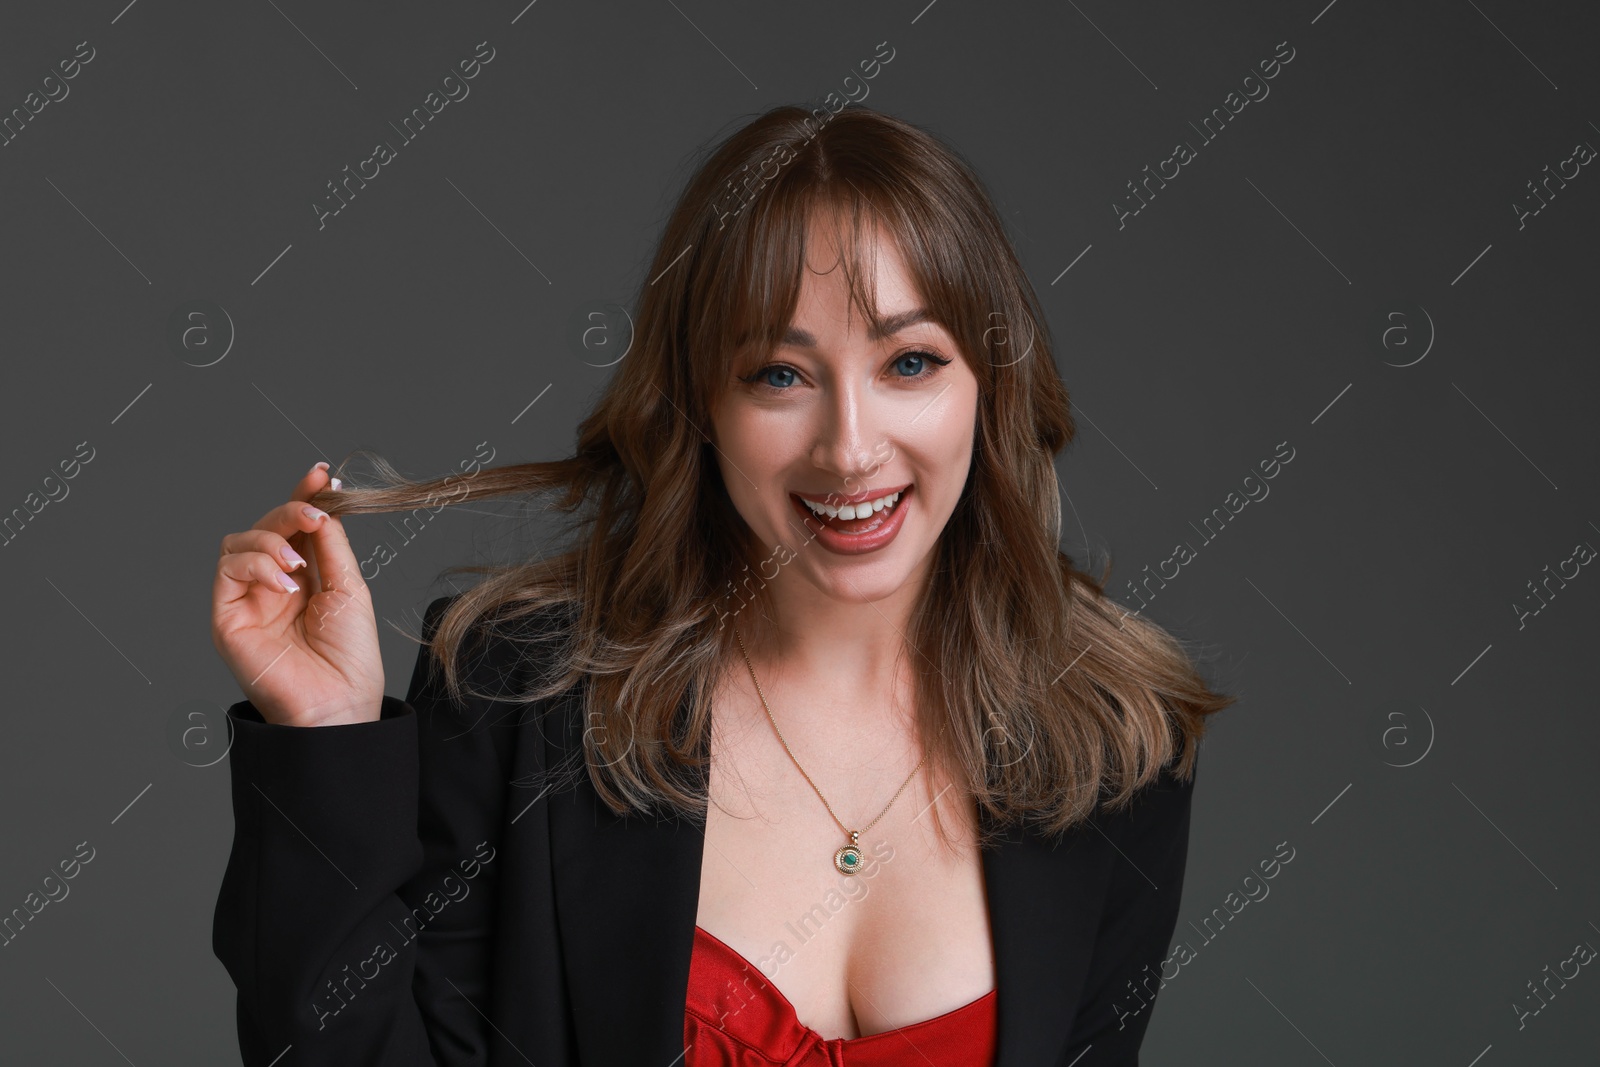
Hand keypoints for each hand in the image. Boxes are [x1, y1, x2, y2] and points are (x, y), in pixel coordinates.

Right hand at [211, 462, 383, 726]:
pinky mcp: (226, 617)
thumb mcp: (349, 588)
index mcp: (304, 577)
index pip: (295, 527)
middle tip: (314, 514)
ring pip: (239, 542)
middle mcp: (272, 585)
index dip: (303, 497)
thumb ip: (331, 546)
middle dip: (290, 512)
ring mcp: (247, 600)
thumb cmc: (349, 656)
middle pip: (265, 527)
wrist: (338, 703)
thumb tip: (323, 504)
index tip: (320, 474)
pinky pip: (227, 570)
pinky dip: (255, 564)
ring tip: (298, 564)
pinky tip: (285, 583)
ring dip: (271, 539)